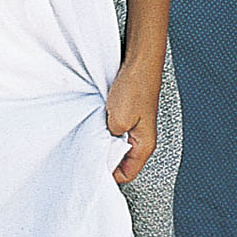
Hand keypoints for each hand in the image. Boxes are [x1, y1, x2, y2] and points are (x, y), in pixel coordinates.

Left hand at [105, 59, 159, 183]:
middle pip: (121, 161)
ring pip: (116, 144)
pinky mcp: (129, 115)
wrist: (140, 62)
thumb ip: (110, 140)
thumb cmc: (136, 87)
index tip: (94, 165)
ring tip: (96, 129)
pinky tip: (99, 118)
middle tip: (92, 145)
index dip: (109, 173)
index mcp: (144, 146)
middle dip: (105, 155)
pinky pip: (115, 129)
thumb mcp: (118, 120)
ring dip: (104, 139)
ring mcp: (136, 127)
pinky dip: (105, 126)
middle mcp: (142, 139)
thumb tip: (104, 149)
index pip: (126, 175)